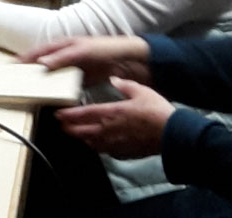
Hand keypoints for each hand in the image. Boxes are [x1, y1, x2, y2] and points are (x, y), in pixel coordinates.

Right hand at [19, 36, 151, 85]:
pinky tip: (53, 100)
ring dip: (43, 84)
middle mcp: (64, 56)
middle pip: (42, 65)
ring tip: (31, 94)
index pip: (38, 51)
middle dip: (30, 73)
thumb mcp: (82, 50)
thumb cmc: (105, 49)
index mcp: (62, 45)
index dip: (24, 58)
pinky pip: (65, 87)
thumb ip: (62, 57)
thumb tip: (40, 64)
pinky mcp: (81, 81)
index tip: (11, 66)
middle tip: (17, 83)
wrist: (131, 61)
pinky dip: (58, 92)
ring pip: (52, 77)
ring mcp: (72, 69)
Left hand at [55, 77, 173, 158]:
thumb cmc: (158, 111)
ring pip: (92, 143)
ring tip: (77, 134)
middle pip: (82, 131)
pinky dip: (98, 147)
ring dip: (82, 138)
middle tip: (62, 125)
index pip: (83, 114)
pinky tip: (98, 144)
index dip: (68, 115)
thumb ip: (125, 85)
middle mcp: (109, 129)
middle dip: (70, 128)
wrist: (173, 134)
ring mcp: (116, 143)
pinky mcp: (125, 152)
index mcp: (111, 113)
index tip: (58, 115)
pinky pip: (106, 151)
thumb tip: (114, 79)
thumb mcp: (142, 91)